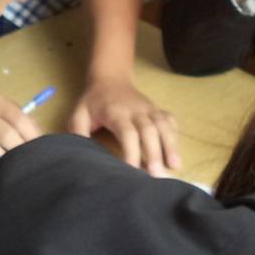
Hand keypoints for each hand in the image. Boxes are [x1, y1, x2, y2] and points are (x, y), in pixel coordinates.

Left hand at [68, 77, 182, 177]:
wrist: (110, 78)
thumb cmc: (93, 101)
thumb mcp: (78, 114)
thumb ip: (78, 133)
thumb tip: (80, 156)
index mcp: (116, 112)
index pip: (128, 132)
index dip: (131, 152)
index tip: (132, 171)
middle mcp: (136, 110)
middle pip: (150, 130)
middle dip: (155, 152)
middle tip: (157, 175)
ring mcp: (149, 109)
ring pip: (164, 125)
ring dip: (171, 145)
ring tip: (175, 166)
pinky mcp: (157, 110)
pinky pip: (170, 121)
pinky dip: (175, 136)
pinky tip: (176, 153)